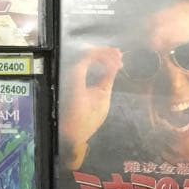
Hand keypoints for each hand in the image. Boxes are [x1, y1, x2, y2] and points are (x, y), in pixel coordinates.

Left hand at [59, 47, 122, 169]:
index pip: (85, 59)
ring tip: (117, 60)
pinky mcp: (71, 83)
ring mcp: (68, 80)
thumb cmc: (87, 120)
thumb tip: (114, 63)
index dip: (101, 54)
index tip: (117, 54)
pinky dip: (95, 65)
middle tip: (119, 56)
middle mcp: (68, 78)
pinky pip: (83, 68)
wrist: (72, 134)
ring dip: (100, 58)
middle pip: (84, 57)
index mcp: (74, 83)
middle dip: (102, 54)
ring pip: (83, 61)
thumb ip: (107, 78)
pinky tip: (107, 66)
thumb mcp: (102, 99)